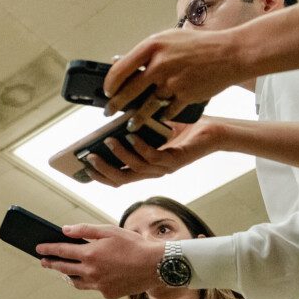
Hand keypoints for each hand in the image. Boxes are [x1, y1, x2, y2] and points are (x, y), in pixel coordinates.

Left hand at [37, 224, 162, 298]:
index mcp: (90, 254)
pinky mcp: (107, 294)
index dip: (48, 249)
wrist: (155, 266)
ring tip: (62, 271)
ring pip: (76, 282)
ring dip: (67, 275)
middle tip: (44, 261)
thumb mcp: (108, 231)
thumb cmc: (133, 244)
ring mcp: (99, 285)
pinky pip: (93, 287)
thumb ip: (84, 230)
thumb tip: (64, 230)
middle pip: (64, 268)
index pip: (61, 251)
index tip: (38, 248)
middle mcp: (91, 272)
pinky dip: (89, 280)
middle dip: (52, 264)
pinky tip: (88, 275)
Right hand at [83, 117, 220, 186]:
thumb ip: (135, 127)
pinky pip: (153, 157)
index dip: (101, 176)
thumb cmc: (184, 130)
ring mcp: (164, 168)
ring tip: (108, 141)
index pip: (119, 178)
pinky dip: (139, 147)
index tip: (84, 167)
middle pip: (122, 179)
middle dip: (103, 171)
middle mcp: (154, 171)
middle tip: (90, 157)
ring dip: (119, 155)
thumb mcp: (153, 128)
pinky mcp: (176, 160)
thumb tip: (112, 119)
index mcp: (146, 167)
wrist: (214, 132)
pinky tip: (131, 135)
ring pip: (136, 169)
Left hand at [103, 27, 247, 121]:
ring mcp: (173, 81)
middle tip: (108, 112)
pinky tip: (158, 119)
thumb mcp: (168, 38)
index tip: (107, 91)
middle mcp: (160, 64)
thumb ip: (143, 51)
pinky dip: (162, 117)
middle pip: (128, 91)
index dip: (109, 83)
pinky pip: (168, 111)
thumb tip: (117, 60)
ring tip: (130, 125)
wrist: (231, 53)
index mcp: (152, 46)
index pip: (120, 69)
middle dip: (115, 105)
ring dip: (136, 118)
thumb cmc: (198, 44)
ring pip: (146, 106)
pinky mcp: (186, 96)